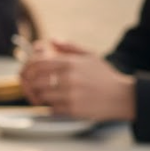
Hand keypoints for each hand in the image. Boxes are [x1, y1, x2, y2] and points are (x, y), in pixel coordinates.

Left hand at [20, 39, 135, 120]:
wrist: (123, 97)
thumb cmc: (106, 76)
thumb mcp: (89, 55)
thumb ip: (69, 47)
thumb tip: (51, 41)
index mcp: (70, 63)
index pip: (38, 63)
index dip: (27, 67)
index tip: (26, 71)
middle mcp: (69, 78)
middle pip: (36, 80)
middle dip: (28, 83)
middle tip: (28, 86)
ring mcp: (71, 95)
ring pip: (42, 95)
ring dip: (37, 96)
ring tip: (38, 95)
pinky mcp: (74, 110)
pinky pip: (52, 108)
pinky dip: (49, 106)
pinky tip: (52, 104)